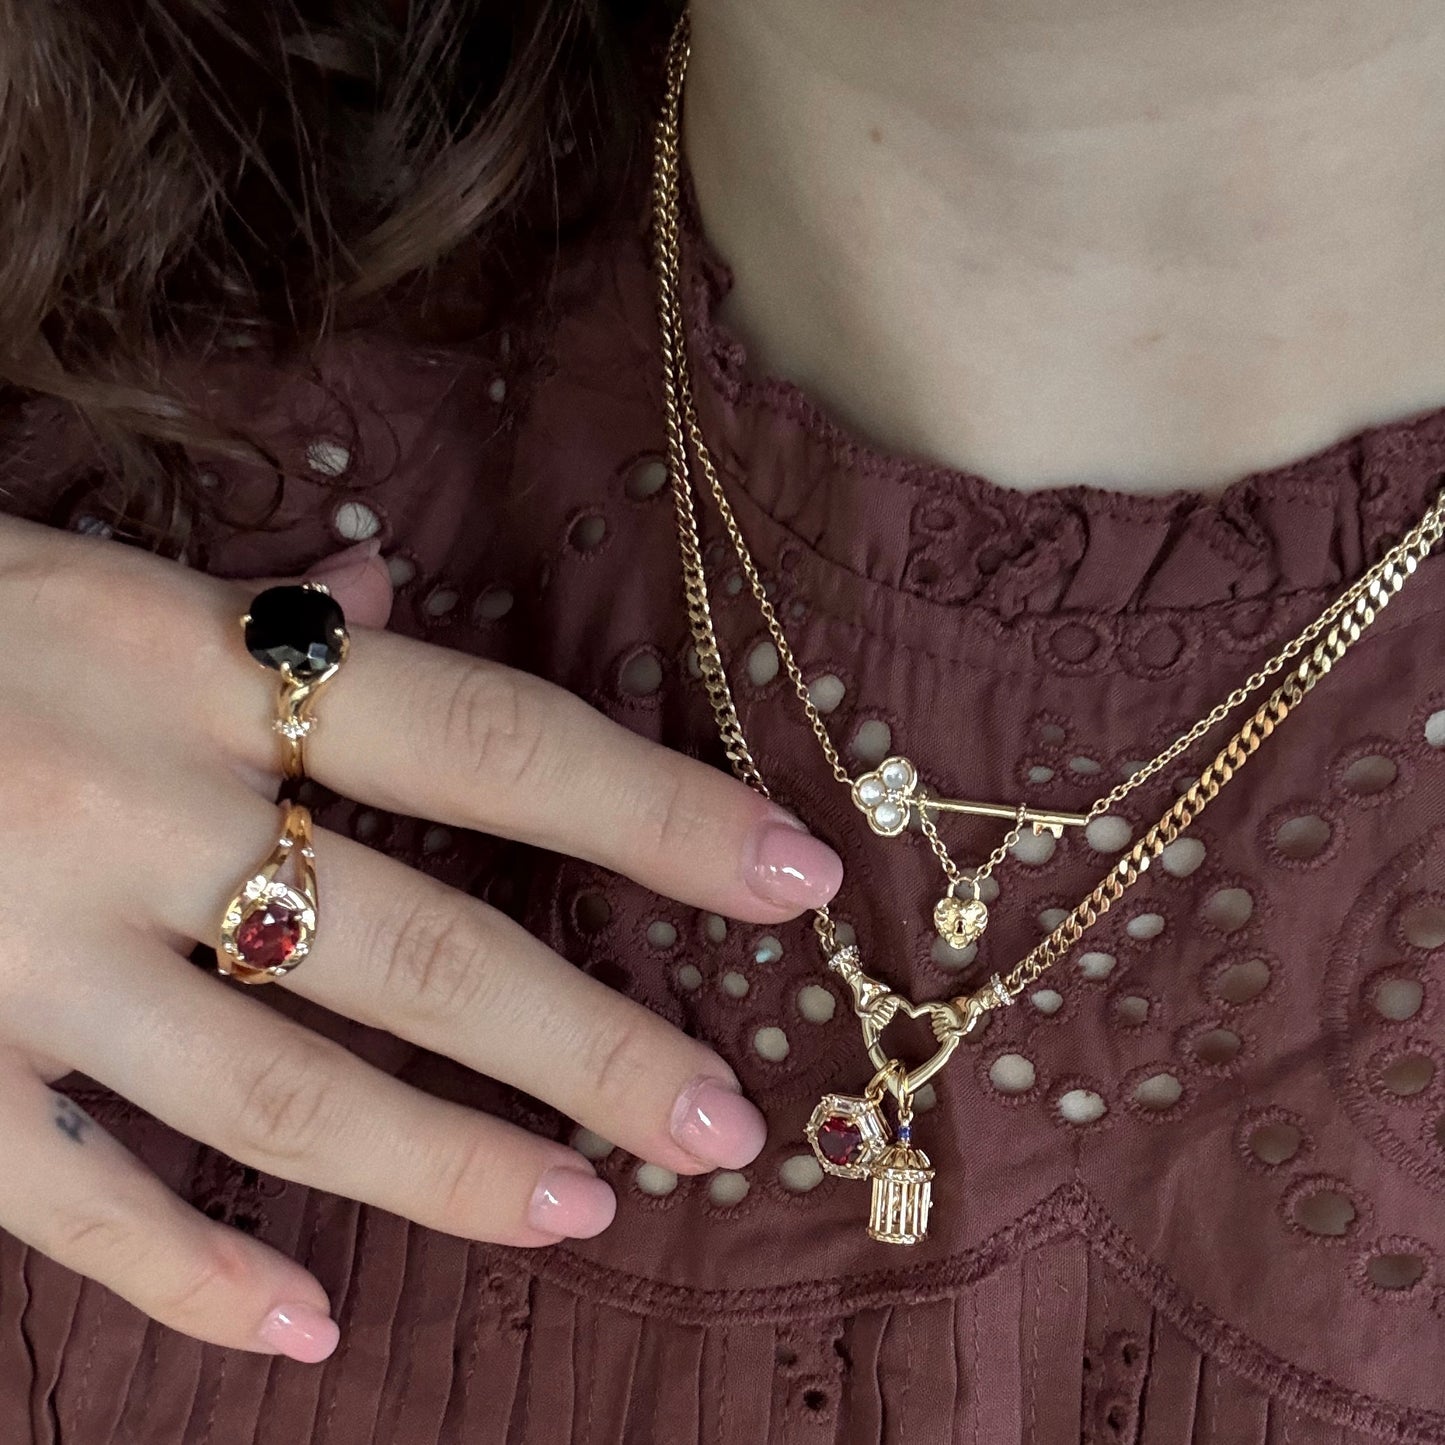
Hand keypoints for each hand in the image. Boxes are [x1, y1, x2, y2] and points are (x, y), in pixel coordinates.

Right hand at [0, 517, 842, 1361]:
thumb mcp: (89, 568)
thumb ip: (257, 610)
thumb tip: (400, 597)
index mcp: (190, 659)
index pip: (488, 738)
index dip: (655, 810)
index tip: (792, 874)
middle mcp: (127, 808)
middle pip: (418, 949)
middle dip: (589, 1046)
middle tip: (719, 1120)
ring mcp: (13, 955)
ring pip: (279, 1097)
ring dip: (448, 1168)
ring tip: (581, 1208)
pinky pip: (76, 1207)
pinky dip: (196, 1280)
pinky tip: (312, 1325)